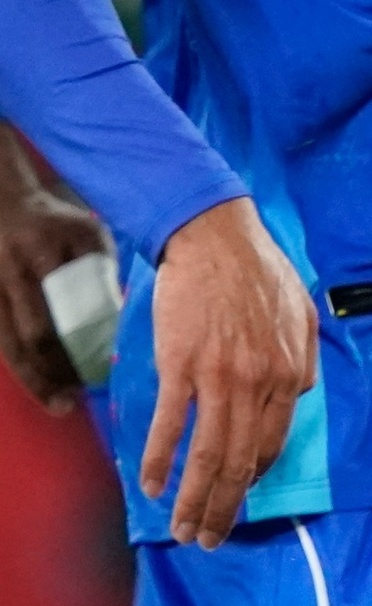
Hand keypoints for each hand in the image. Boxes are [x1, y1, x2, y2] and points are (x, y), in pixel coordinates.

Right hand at [0, 127, 110, 407]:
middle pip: (33, 333)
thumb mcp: (89, 237)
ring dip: (34, 376)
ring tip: (58, 403)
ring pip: (10, 343)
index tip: (99, 372)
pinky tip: (40, 385)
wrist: (3, 202)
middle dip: (56, 370)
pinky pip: (1, 340)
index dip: (78, 346)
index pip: (63, 308)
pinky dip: (20, 365)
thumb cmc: (58, 224)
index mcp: (42, 251)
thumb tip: (125, 324)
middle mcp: (12, 270)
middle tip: (78, 396)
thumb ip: (104, 274)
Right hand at [140, 196, 318, 546]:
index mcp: (289, 379)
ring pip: (209, 454)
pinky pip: (170, 424)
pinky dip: (159, 459)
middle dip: (224, 507)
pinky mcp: (180, 365)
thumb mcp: (304, 321)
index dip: (252, 480)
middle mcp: (258, 387)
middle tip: (208, 538)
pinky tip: (150, 484)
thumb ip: (304, 365)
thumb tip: (298, 398)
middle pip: (241, 463)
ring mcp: (218, 378)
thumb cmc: (261, 274)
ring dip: (194, 498)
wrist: (215, 237)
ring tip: (183, 528)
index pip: (271, 447)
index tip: (237, 500)